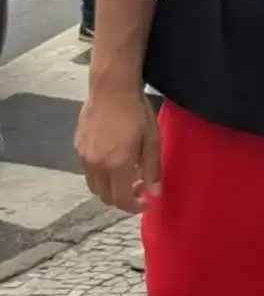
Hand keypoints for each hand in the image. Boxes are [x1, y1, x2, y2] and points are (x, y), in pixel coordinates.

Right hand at [75, 86, 160, 213]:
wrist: (111, 88)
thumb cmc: (137, 112)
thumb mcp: (152, 140)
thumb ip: (152, 169)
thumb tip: (154, 193)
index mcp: (117, 165)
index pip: (122, 200)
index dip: (134, 207)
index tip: (146, 202)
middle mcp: (97, 165)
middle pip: (106, 197)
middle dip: (123, 199)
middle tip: (139, 187)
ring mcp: (84, 157)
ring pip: (95, 186)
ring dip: (110, 188)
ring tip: (127, 174)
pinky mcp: (77, 147)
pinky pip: (88, 171)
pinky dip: (100, 175)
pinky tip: (113, 160)